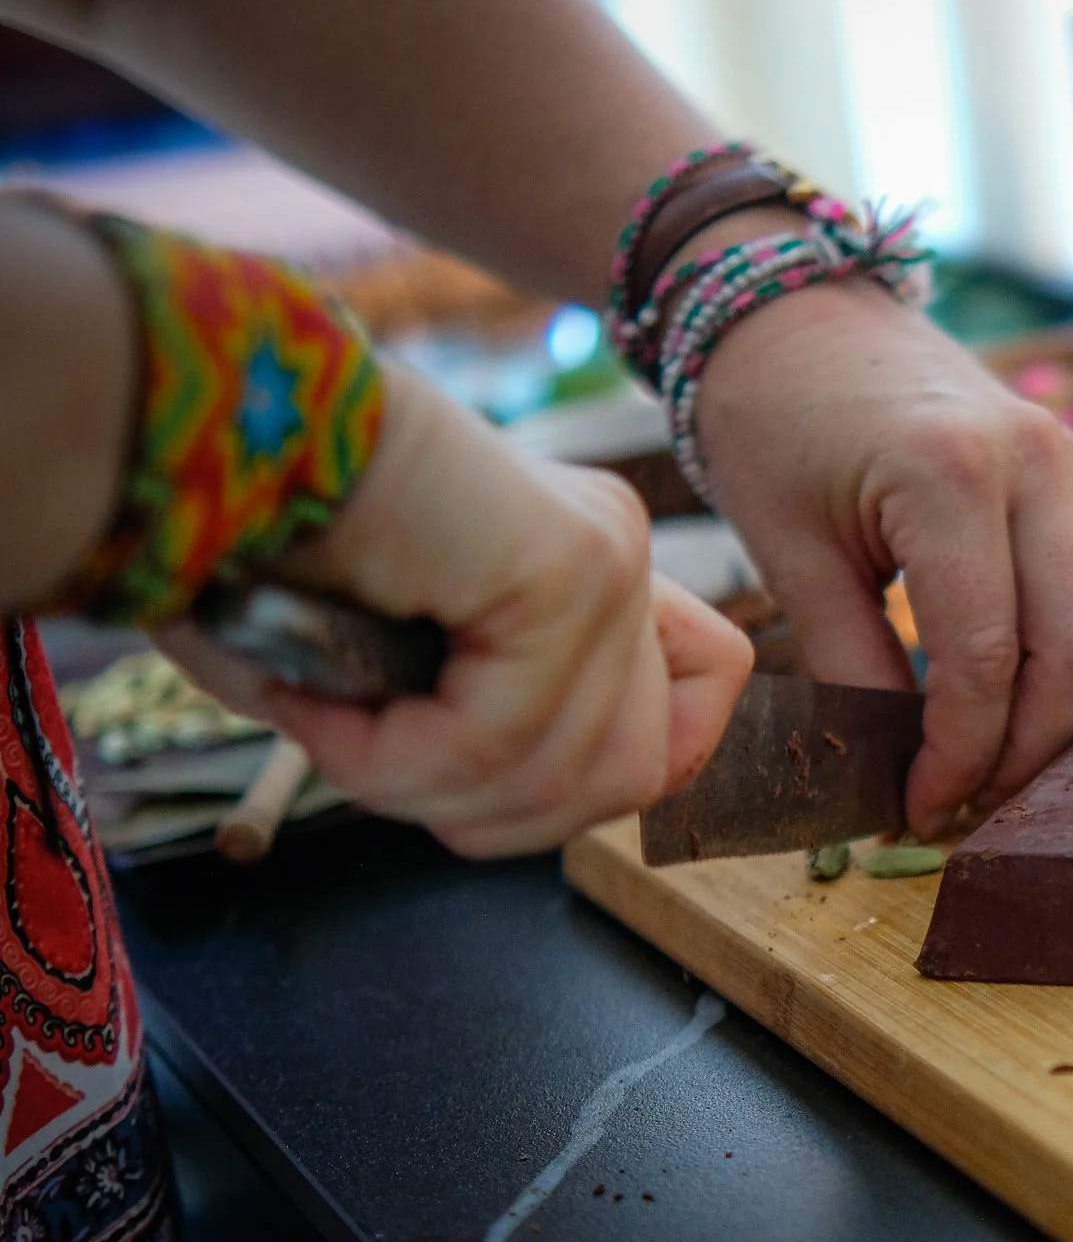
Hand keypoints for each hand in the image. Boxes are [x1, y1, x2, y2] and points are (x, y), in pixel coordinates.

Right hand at [159, 362, 751, 857]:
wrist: (197, 427)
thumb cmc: (254, 546)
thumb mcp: (388, 670)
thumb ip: (476, 736)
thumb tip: (502, 808)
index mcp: (590, 568)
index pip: (706, 694)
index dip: (607, 774)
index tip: (480, 777)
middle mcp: (616, 553)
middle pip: (635, 772)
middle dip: (491, 814)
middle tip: (371, 761)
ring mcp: (605, 555)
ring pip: (570, 779)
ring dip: (423, 791)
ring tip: (328, 729)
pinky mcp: (568, 565)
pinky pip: (502, 740)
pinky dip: (394, 759)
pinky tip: (320, 707)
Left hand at [693, 278, 1072, 835]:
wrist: (802, 319)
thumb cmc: (777, 428)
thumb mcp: (787, 553)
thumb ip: (849, 664)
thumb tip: (895, 774)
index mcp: (947, 475)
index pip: (986, 657)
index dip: (961, 753)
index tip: (922, 805)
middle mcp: (1039, 463)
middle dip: (1036, 747)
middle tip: (975, 793)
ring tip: (1029, 748)